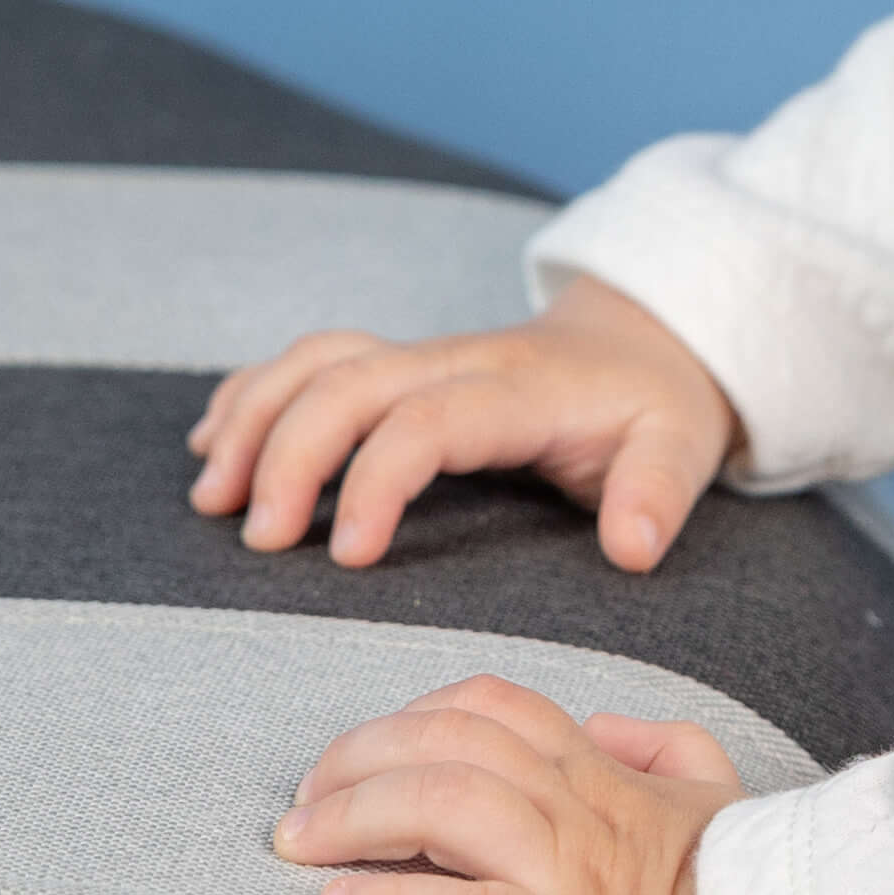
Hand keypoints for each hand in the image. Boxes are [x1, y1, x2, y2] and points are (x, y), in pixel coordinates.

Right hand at [187, 273, 742, 570]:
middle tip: (259, 542)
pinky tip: (213, 440)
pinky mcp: (399, 362)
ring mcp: (421, 355)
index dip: (376, 481)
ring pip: (318, 361)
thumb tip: (630, 548)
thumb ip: (658, 494)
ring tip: (212, 499)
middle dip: (288, 454)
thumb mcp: (681, 447)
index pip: (427, 421)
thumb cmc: (653, 405)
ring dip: (254, 419)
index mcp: (518, 389)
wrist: (648, 337)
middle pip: (348, 382)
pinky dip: (254, 391)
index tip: (348, 558)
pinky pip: (312, 358)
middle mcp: (456, 361)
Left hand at [273, 676, 776, 894]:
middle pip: (450, 742)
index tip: (353, 759)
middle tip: (296, 811)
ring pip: (449, 804)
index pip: (493, 708)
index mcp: (611, 781)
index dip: (410, 717)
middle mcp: (586, 813)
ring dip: (354, 817)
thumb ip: (668, 751)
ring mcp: (579, 880)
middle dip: (356, 760)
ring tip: (296, 850)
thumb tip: (606, 723)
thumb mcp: (723, 807)